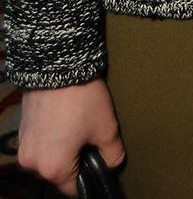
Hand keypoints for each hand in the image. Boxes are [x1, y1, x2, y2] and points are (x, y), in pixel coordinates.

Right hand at [17, 79, 124, 196]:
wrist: (57, 64)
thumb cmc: (83, 99)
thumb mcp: (106, 127)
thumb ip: (113, 153)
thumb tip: (113, 164)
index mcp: (53, 169)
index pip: (74, 189)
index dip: (90, 176)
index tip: (99, 161)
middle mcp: (32, 164)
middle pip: (59, 172)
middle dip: (76, 160)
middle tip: (90, 136)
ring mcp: (23, 146)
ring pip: (48, 157)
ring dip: (62, 148)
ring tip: (77, 124)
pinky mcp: (21, 130)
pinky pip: (39, 143)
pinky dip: (52, 137)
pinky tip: (65, 118)